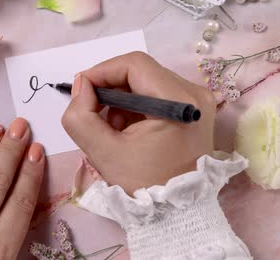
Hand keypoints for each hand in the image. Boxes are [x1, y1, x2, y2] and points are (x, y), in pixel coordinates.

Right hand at [62, 52, 215, 193]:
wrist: (179, 214)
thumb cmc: (144, 185)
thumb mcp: (103, 153)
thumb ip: (81, 116)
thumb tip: (81, 86)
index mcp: (180, 101)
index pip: (134, 64)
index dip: (102, 71)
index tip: (81, 90)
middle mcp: (196, 94)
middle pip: (142, 71)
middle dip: (110, 88)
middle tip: (92, 111)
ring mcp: (198, 102)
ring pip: (147, 82)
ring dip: (122, 98)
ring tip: (111, 127)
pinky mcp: (195, 111)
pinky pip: (157, 94)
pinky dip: (136, 106)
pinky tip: (127, 129)